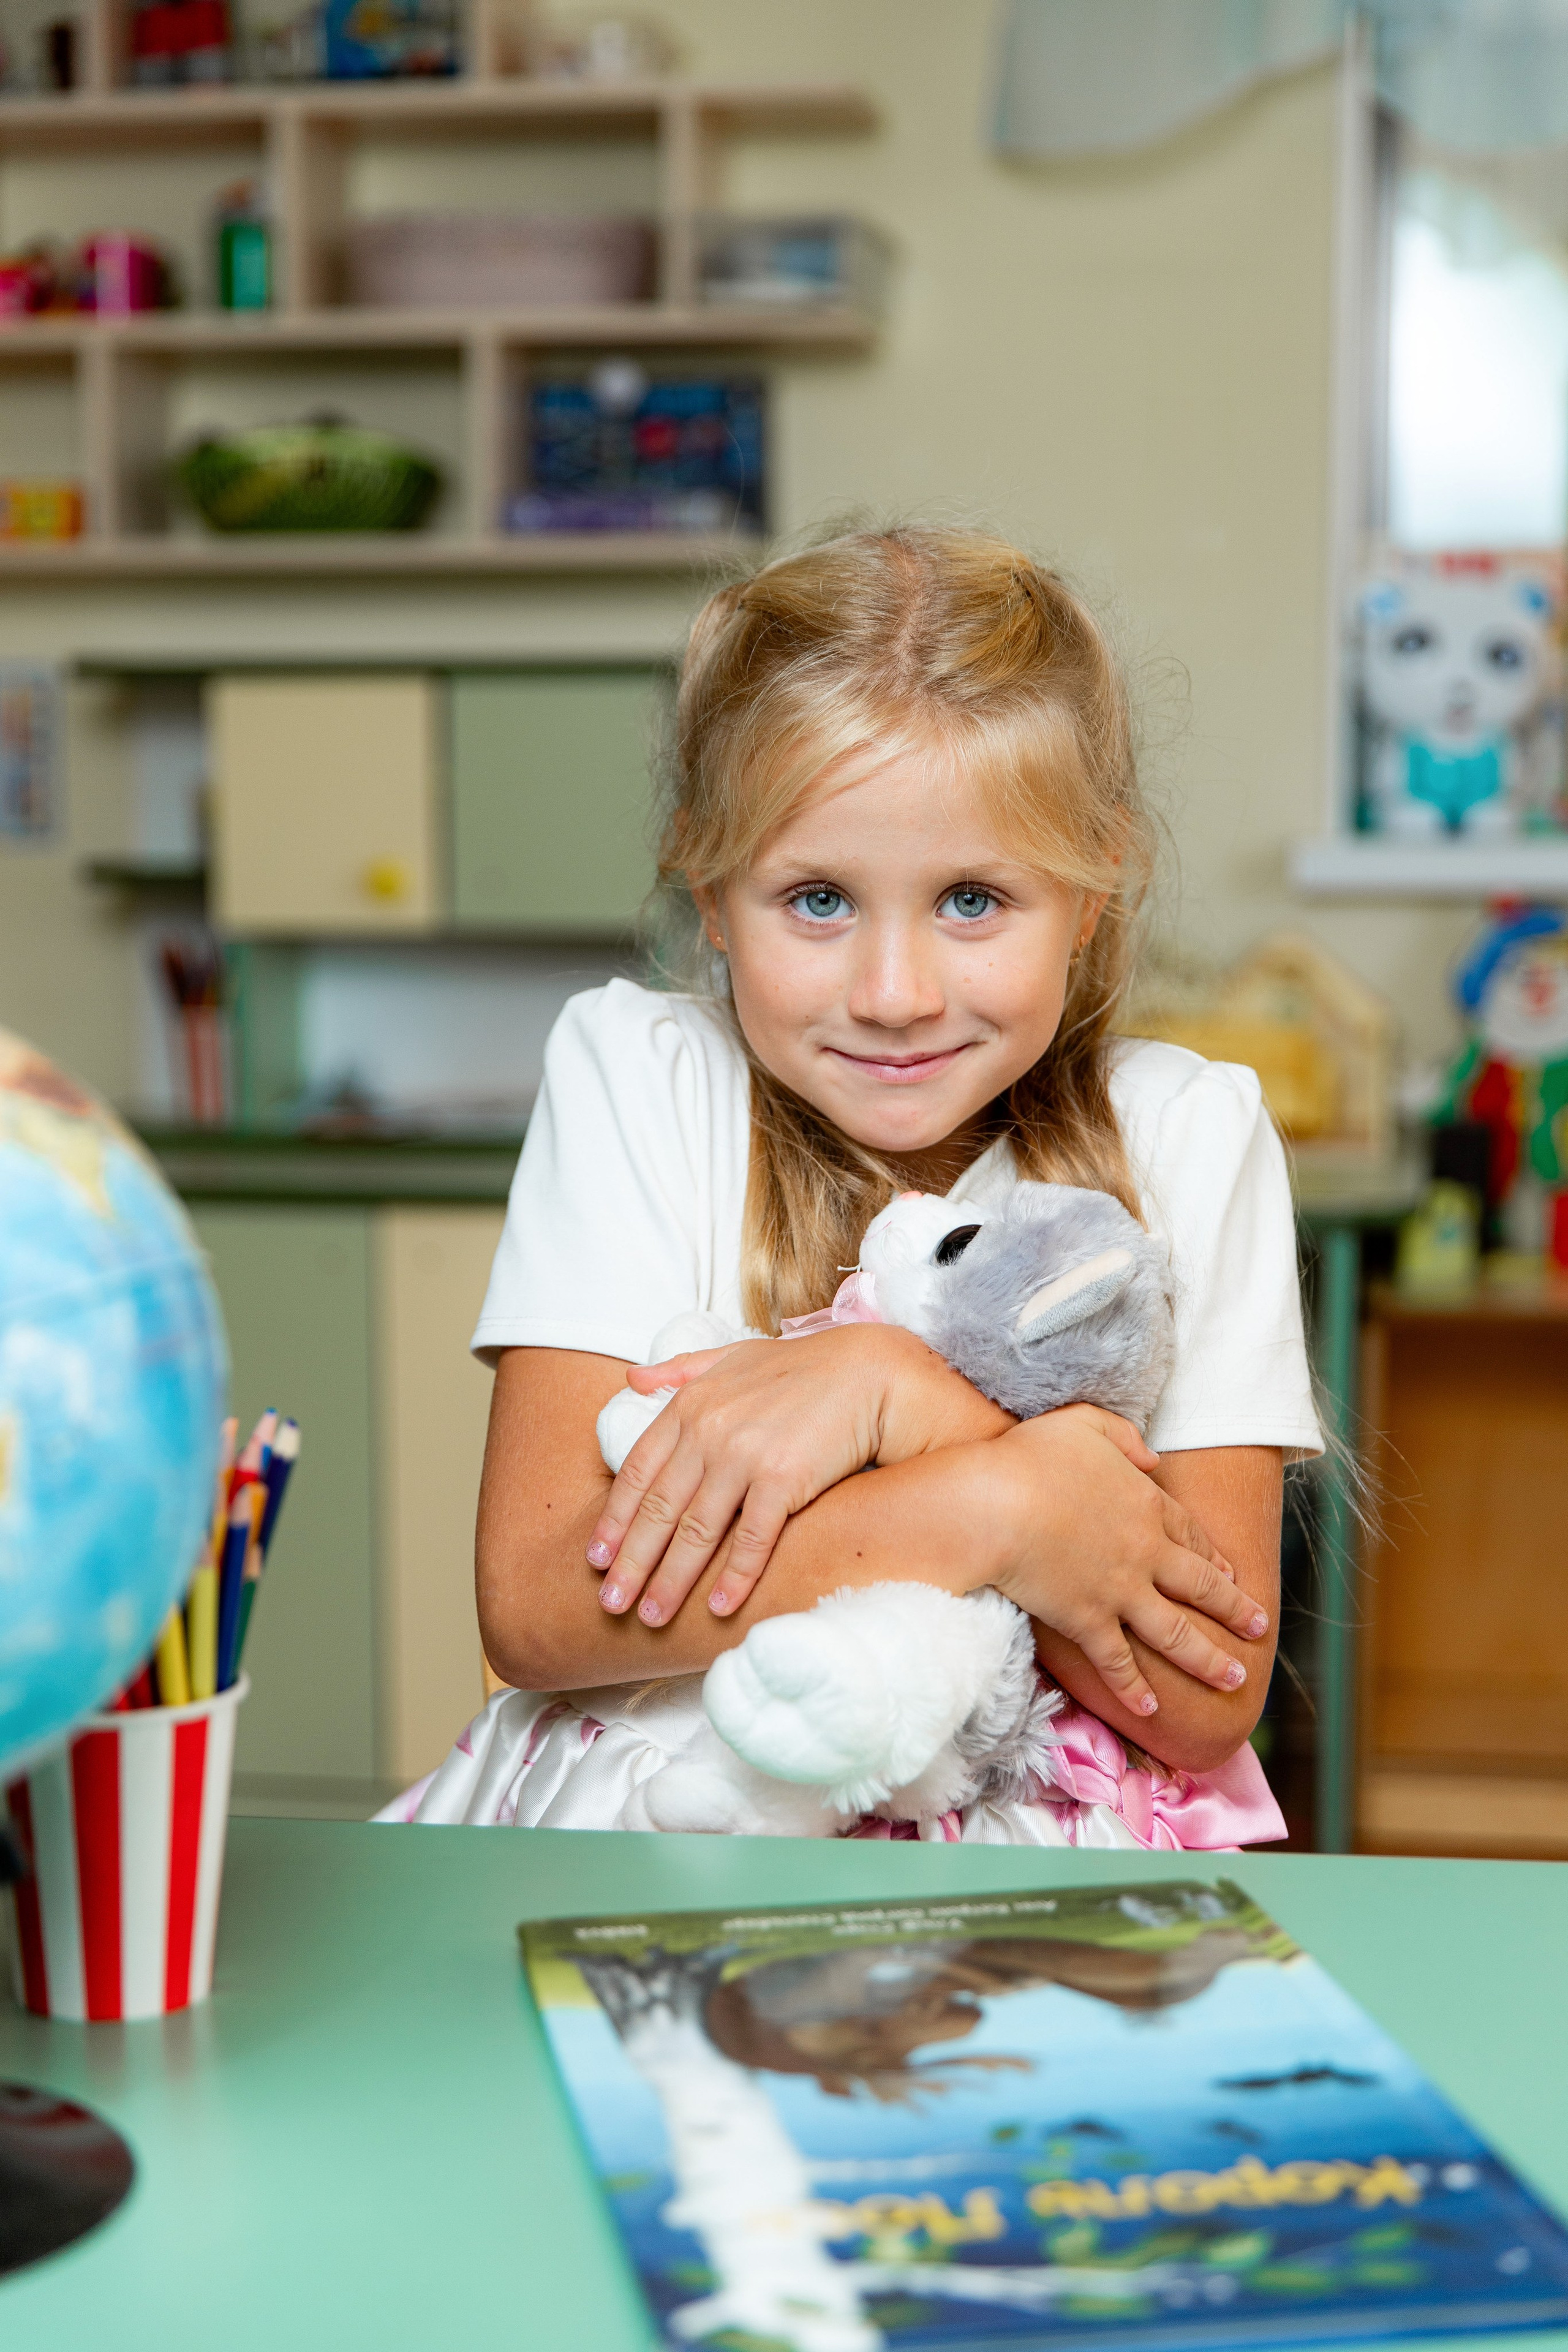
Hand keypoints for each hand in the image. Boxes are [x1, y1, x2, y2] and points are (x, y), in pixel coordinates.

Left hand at [587, 1325, 925, 1626]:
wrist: (869, 1373)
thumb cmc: (803, 1369)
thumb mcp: (732, 1357)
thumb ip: (680, 1370)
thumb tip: (630, 1379)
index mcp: (691, 1406)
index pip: (637, 1472)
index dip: (614, 1519)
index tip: (596, 1559)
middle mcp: (709, 1432)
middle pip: (658, 1509)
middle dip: (631, 1562)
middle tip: (610, 1603)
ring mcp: (745, 1457)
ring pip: (697, 1531)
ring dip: (671, 1580)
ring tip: (651, 1617)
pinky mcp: (784, 1480)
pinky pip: (751, 1539)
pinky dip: (733, 1576)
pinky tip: (717, 1607)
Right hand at [988, 1406, 1268, 1718]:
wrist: (997, 1505)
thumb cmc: (1031, 1458)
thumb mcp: (1083, 1425)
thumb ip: (1122, 1436)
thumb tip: (1152, 1456)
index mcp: (1146, 1505)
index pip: (1189, 1534)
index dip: (1212, 1555)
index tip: (1230, 1574)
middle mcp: (1145, 1553)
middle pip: (1201, 1587)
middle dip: (1234, 1610)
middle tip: (1258, 1628)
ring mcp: (1120, 1592)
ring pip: (1177, 1634)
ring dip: (1209, 1660)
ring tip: (1234, 1679)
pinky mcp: (1088, 1622)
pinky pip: (1118, 1662)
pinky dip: (1135, 1689)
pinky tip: (1151, 1709)